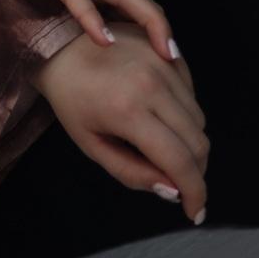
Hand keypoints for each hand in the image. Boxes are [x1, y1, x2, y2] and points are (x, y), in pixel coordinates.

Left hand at [36, 18, 209, 223]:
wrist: (59, 46)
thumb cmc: (71, 100)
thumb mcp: (91, 145)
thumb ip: (131, 173)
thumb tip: (172, 191)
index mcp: (128, 110)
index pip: (179, 161)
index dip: (194, 192)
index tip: (195, 212)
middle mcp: (152, 84)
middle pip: (198, 141)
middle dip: (196, 172)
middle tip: (181, 185)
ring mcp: (162, 62)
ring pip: (199, 119)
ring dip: (191, 143)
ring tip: (166, 150)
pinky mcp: (167, 49)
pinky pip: (192, 93)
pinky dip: (185, 114)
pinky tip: (161, 117)